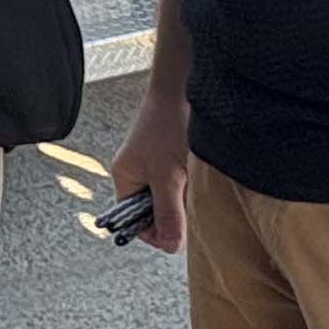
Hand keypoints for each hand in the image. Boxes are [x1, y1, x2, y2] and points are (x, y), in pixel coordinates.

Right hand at [105, 85, 191, 253]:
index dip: (156, 231)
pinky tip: (203, 173)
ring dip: (188, 196)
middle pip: (155, 211)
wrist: (186, 83)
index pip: (134, 220)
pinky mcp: (176, 156)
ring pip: (173, 197)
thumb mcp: (169, 175)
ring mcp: (158, 164)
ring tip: (198, 182)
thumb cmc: (169, 122)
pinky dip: (194, 183)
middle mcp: (139, 172)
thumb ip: (168, 212)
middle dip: (176, 213)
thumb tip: (169, 246)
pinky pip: (184, 182)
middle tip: (192, 203)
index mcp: (126, 177)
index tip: (179, 233)